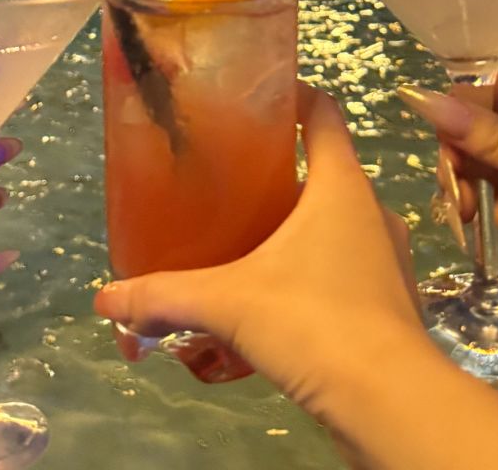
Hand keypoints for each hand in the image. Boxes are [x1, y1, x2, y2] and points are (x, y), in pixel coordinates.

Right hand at [94, 85, 423, 418]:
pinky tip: (283, 296)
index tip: (252, 98)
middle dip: (282, 172)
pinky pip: (352, 266)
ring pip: (341, 221)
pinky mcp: (393, 301)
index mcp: (342, 183)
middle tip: (230, 183)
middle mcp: (373, 208)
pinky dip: (320, 269)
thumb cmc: (315, 322)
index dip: (291, 95)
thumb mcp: (229, 303)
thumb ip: (165, 295)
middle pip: (327, 168)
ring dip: (301, 225)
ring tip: (250, 241)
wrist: (390, 402)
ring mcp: (390, 256)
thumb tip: (105, 298)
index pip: (323, 112)